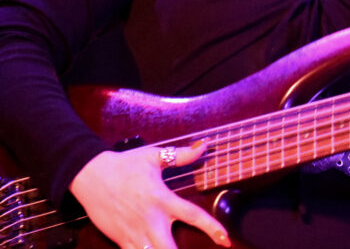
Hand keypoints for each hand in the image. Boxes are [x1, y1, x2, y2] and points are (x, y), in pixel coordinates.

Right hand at [69, 144, 230, 248]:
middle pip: (170, 248)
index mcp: (162, 199)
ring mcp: (134, 233)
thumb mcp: (154, 156)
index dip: (212, 228)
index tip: (225, 239)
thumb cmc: (125, 164)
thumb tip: (204, 146)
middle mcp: (150, 220)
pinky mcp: (121, 240)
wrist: (90, 175)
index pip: (193, 215)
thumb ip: (181, 155)